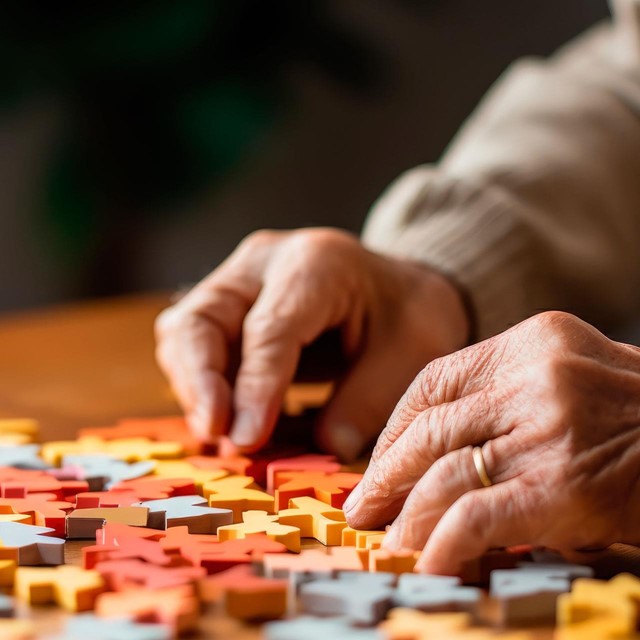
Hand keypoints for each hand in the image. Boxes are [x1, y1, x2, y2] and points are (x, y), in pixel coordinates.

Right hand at [155, 228, 468, 458]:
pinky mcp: (229, 306)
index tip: (247, 440)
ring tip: (219, 435)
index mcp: (317, 263)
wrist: (397, 289)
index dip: (254, 387)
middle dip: (200, 382)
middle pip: (203, 318)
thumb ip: (366, 402)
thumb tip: (324, 449)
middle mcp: (264, 262)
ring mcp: (240, 281)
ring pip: (186, 331)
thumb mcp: (411, 355)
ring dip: (194, 387)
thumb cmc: (409, 316)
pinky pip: (194, 344)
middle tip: (217, 436)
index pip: (269, 328)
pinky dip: (201, 385)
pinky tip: (222, 420)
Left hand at [343, 311, 639, 572]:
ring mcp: (547, 430)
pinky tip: (427, 562)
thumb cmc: (637, 414)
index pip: (434, 381)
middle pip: (431, 429)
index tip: (378, 460)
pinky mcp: (561, 487)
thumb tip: (435, 442)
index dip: (395, 426)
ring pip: (443, 473)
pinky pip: (476, 516)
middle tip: (363, 506)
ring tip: (388, 540)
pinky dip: (442, 543)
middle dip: (387, 474)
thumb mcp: (572, 374)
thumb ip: (507, 392)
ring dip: (406, 515)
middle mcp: (535, 378)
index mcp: (532, 341)